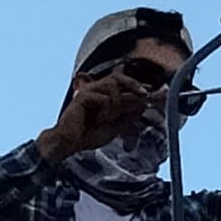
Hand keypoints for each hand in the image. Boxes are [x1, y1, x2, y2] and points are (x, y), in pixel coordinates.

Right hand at [36, 69, 153, 164]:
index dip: (138, 87)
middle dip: (133, 83)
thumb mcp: (114, 128)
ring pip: (111, 85)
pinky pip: (103, 98)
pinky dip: (105, 110)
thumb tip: (142, 107)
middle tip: (145, 93)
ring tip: (109, 118)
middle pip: (118, 77)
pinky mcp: (82, 97)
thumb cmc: (87, 136)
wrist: (68, 144)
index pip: (123, 88)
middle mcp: (97, 92)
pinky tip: (98, 121)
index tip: (152, 92)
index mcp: (105, 98)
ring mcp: (89, 92)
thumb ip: (126, 118)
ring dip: (116, 102)